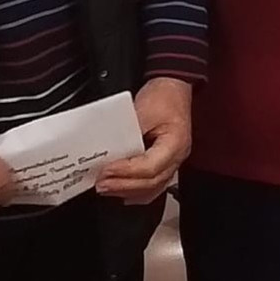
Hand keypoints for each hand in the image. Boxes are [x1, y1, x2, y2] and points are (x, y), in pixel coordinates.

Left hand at [96, 78, 191, 203]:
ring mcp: (173, 161)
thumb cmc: (163, 96)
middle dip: (123, 186)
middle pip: (151, 182)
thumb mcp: (142, 110)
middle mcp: (177, 156)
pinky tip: (124, 193)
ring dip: (128, 191)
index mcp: (176, 143)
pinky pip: (154, 184)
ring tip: (107, 189)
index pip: (150, 166)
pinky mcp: (165, 162)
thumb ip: (127, 134)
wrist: (173, 87)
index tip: (106, 171)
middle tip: (102, 185)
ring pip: (153, 187)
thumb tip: (109, 152)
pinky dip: (137, 191)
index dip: (126, 171)